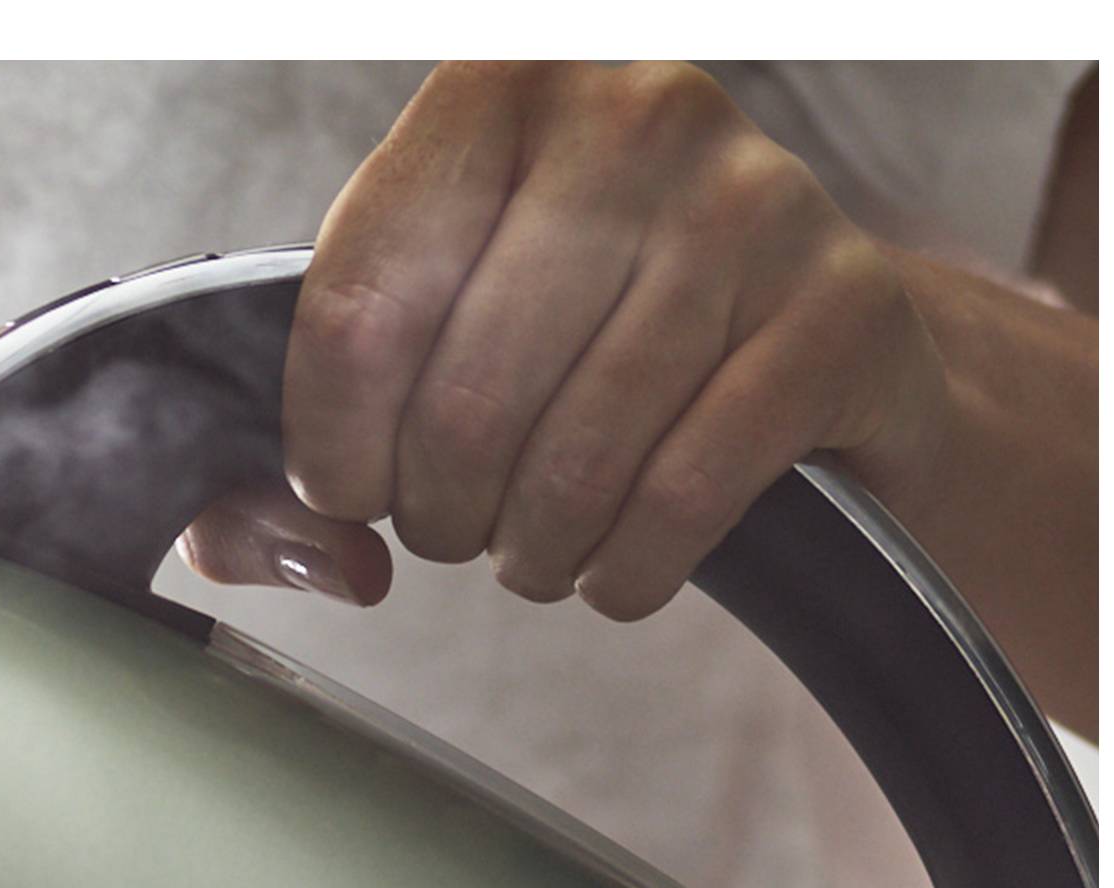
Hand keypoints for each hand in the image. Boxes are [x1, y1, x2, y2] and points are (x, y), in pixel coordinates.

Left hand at [181, 63, 949, 622]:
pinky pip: (681, 497)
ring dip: (531, 552)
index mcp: (501, 89)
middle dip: (439, 513)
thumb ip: (287, 450)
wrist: (807, 338)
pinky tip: (615, 564)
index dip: (335, 449)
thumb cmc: (581, 338)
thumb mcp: (428, 342)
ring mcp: (754, 202)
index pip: (359, 309)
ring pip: (572, 459)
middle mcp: (635, 115)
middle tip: (459, 524)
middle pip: (463, 399)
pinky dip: (626, 572)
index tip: (354, 489)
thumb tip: (272, 542)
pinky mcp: (841, 310)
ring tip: (534, 547)